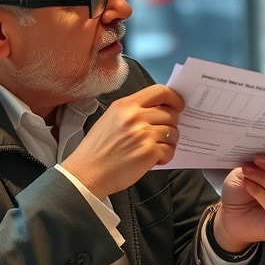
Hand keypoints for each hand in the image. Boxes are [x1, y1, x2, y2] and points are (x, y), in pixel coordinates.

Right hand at [62, 85, 183, 196]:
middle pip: (170, 113)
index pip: (160, 91)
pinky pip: (170, 149)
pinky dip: (167, 155)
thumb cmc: (97, 149)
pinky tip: (156, 159)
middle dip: (172, 124)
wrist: (86, 174)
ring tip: (158, 147)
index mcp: (126, 105)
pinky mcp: (149, 152)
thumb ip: (134, 111)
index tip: (178, 106)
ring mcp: (143, 134)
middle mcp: (135, 116)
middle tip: (164, 133)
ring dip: (170, 141)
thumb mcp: (110, 118)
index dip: (174, 98)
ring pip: (173, 132)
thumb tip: (160, 110)